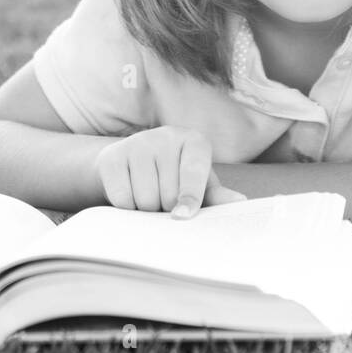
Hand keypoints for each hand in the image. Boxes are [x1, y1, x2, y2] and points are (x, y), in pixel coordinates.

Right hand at [94, 126, 246, 218]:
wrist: (129, 162)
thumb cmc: (174, 175)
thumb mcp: (198, 183)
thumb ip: (216, 195)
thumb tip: (239, 201)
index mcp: (194, 141)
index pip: (193, 174)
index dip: (190, 198)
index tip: (184, 216)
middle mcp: (166, 136)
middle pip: (168, 194)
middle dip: (166, 208)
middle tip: (164, 201)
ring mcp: (138, 143)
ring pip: (145, 199)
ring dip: (147, 211)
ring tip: (148, 196)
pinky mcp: (112, 157)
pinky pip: (122, 199)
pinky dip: (127, 208)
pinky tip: (130, 194)